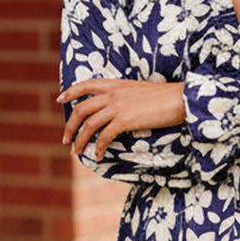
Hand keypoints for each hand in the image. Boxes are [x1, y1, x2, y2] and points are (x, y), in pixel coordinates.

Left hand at [59, 78, 185, 158]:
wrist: (179, 98)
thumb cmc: (165, 97)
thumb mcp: (139, 91)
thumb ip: (125, 97)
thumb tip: (118, 110)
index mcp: (115, 84)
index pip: (86, 85)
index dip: (71, 92)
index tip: (60, 100)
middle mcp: (112, 94)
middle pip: (81, 109)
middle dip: (70, 126)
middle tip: (66, 139)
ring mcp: (117, 106)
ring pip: (89, 125)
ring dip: (80, 140)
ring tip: (77, 152)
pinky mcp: (124, 120)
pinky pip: (105, 136)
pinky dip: (99, 147)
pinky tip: (99, 156)